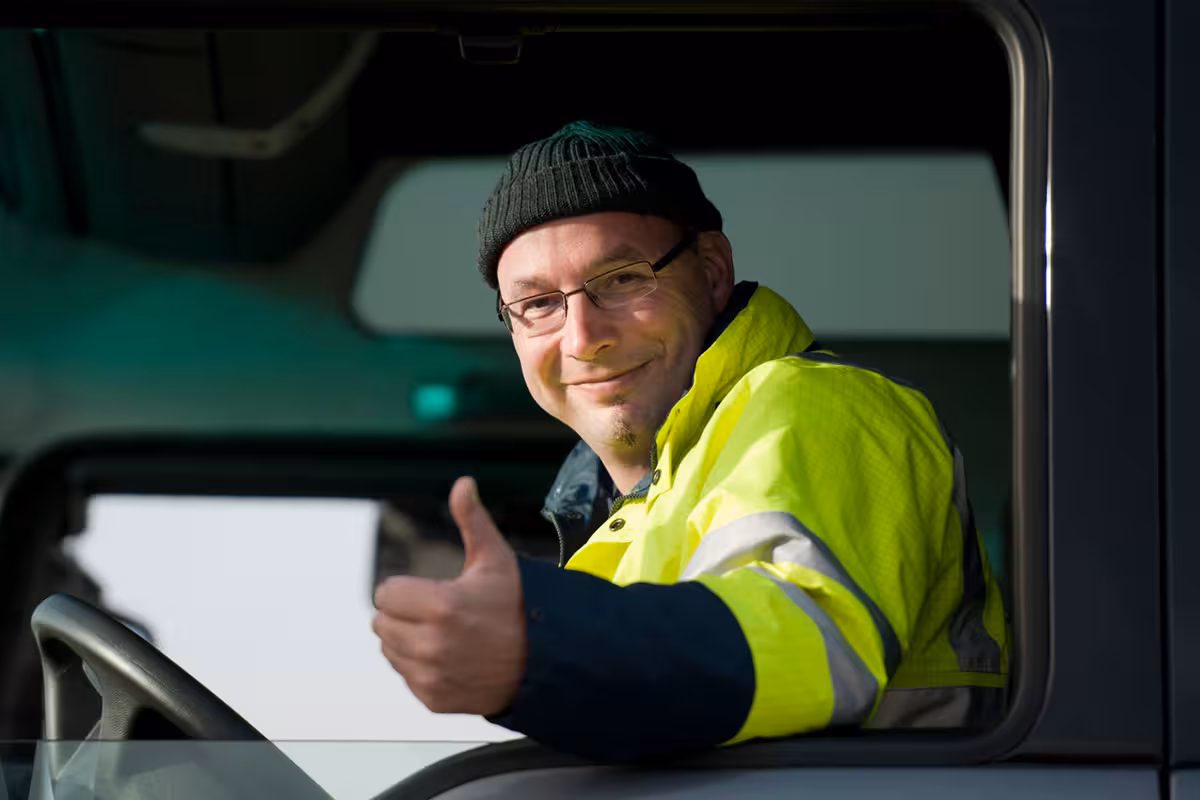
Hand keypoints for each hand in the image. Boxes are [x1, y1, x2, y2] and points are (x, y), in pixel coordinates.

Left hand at [372, 477, 526, 715]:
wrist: (544, 659)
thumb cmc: (518, 606)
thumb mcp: (495, 559)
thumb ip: (471, 520)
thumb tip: (463, 483)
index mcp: (441, 606)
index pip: (384, 594)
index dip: (405, 589)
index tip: (431, 591)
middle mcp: (432, 645)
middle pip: (381, 623)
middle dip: (405, 614)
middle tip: (439, 613)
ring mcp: (432, 675)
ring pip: (389, 649)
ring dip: (408, 640)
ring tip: (445, 634)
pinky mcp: (433, 698)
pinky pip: (405, 675)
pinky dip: (420, 666)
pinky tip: (450, 656)